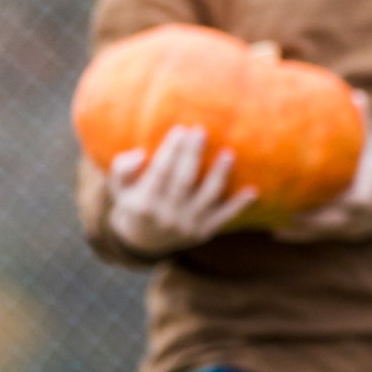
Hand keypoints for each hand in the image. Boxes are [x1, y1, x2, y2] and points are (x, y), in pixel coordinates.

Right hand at [106, 124, 256, 254]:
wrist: (142, 242)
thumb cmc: (132, 203)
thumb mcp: (120, 188)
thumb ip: (123, 169)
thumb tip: (141, 155)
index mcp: (143, 204)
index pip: (160, 171)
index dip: (170, 150)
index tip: (180, 129)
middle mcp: (166, 216)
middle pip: (184, 180)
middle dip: (192, 154)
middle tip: (201, 131)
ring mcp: (187, 226)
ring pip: (207, 197)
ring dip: (219, 175)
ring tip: (229, 153)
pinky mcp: (203, 232)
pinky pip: (223, 217)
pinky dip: (238, 205)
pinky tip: (252, 190)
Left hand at [286, 93, 371, 240]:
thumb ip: (366, 123)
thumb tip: (356, 94)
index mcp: (371, 190)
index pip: (360, 199)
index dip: (341, 200)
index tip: (316, 193)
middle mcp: (362, 213)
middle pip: (334, 220)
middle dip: (309, 217)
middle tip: (279, 207)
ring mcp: (354, 227)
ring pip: (324, 232)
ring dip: (298, 229)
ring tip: (271, 221)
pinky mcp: (346, 235)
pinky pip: (320, 238)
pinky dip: (299, 236)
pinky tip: (275, 232)